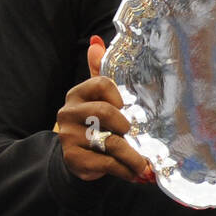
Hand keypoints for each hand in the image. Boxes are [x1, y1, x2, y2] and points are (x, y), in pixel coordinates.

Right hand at [55, 35, 152, 182]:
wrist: (78, 156)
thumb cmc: (96, 123)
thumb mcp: (99, 98)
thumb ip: (99, 71)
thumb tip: (96, 42)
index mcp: (78, 94)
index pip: (102, 83)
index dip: (119, 95)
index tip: (125, 106)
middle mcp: (69, 113)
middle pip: (106, 113)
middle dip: (126, 126)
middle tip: (134, 133)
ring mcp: (69, 137)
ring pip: (109, 142)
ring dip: (133, 155)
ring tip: (146, 164)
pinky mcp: (73, 158)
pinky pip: (105, 163)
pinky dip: (124, 170)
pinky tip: (134, 173)